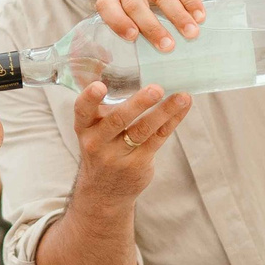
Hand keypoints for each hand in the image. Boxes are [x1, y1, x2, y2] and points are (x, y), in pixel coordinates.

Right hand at [72, 81, 192, 205]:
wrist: (104, 192)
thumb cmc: (101, 148)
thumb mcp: (93, 130)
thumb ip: (104, 107)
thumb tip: (133, 72)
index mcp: (85, 128)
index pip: (82, 111)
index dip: (90, 98)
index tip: (100, 86)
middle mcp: (97, 142)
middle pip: (118, 120)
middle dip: (138, 104)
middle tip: (156, 89)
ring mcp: (118, 156)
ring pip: (143, 130)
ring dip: (164, 111)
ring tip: (181, 97)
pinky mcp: (138, 163)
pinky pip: (158, 139)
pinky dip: (172, 121)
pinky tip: (182, 107)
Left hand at [98, 0, 206, 50]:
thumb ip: (141, 9)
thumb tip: (158, 44)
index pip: (106, 6)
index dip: (117, 23)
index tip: (134, 38)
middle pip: (134, 3)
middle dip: (153, 28)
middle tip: (169, 46)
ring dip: (178, 16)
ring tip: (192, 33)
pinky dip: (190, 0)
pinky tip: (199, 14)